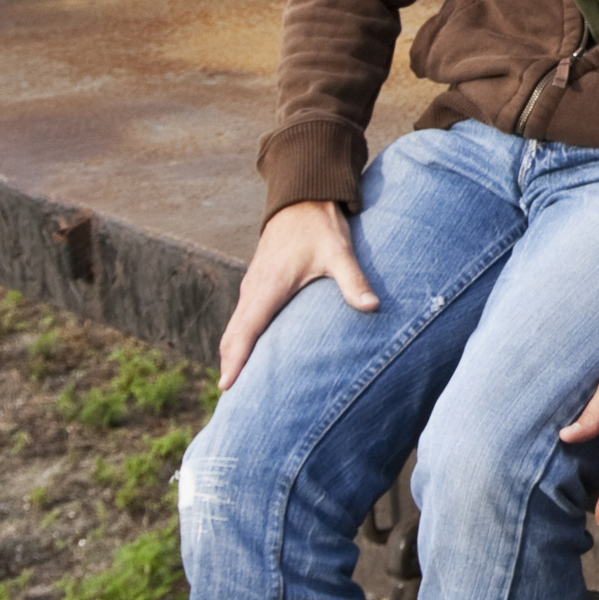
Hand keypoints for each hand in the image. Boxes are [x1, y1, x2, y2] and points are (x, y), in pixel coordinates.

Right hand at [220, 199, 376, 389]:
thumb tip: (372, 306)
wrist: (302, 197)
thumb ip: (354, 280)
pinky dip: (238, 340)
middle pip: (232, 336)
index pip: (245, 331)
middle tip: (230, 402)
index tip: (226, 387)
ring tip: (235, 388)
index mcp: (267, 287)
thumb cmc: (319, 226)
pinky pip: (241, 319)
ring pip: (234, 328)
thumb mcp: (339, 252)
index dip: (235, 360)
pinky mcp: (257, 284)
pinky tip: (248, 356)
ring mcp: (252, 287)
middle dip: (229, 367)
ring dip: (231, 355)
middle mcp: (253, 290)